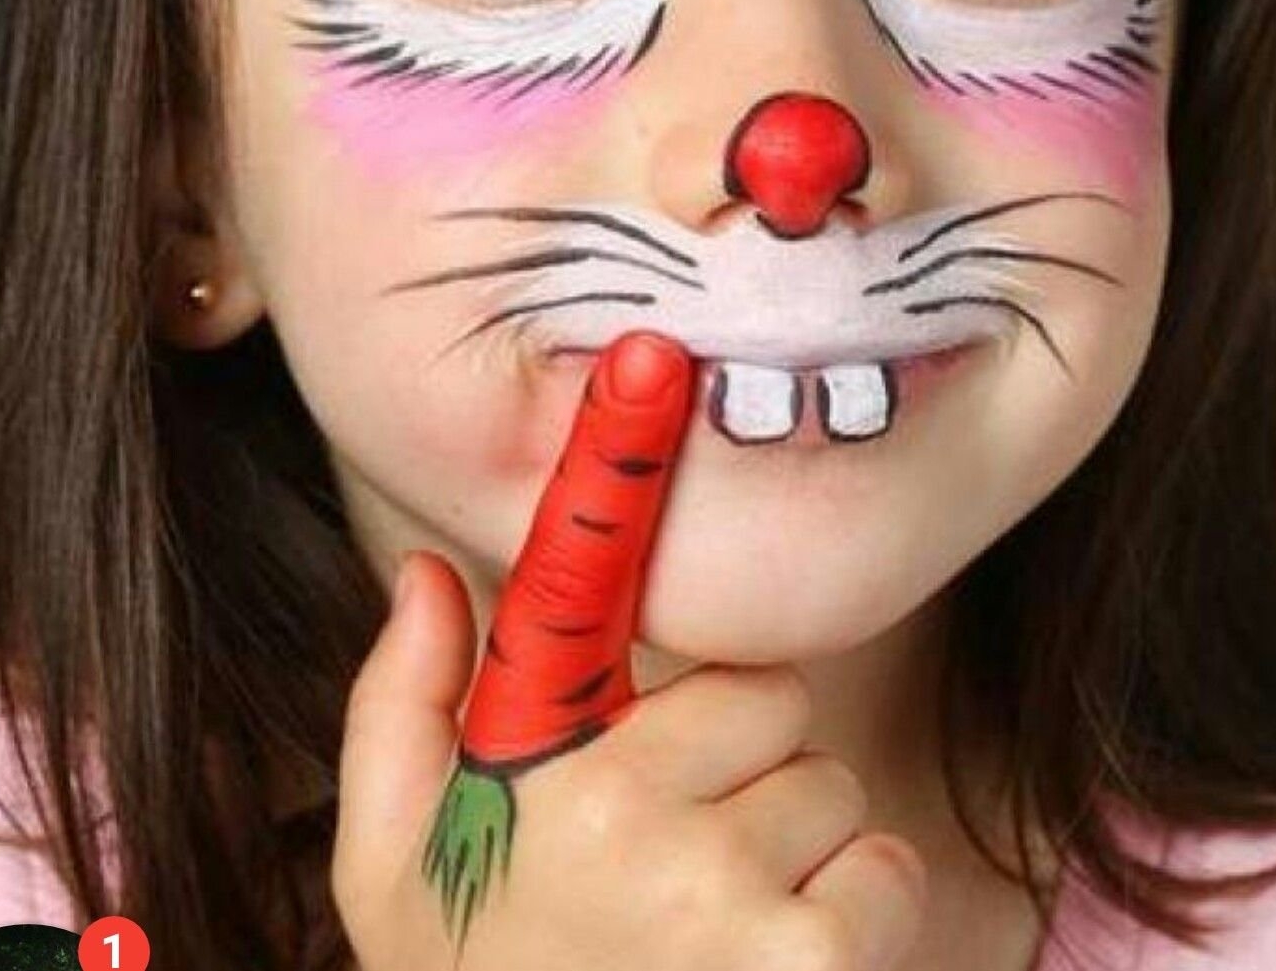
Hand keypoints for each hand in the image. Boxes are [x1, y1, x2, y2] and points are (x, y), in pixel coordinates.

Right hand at [331, 330, 926, 969]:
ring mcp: (736, 902)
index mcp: (541, 780)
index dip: (614, 471)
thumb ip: (401, 710)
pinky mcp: (820, 969)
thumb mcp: (391, 872)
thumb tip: (424, 572)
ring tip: (713, 928)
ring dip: (790, 846)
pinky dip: (853, 912)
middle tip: (671, 847)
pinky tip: (776, 968)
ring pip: (823, 784)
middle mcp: (638, 825)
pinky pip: (883, 868)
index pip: (580, 603)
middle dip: (731, 763)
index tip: (646, 365)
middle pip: (755, 703)